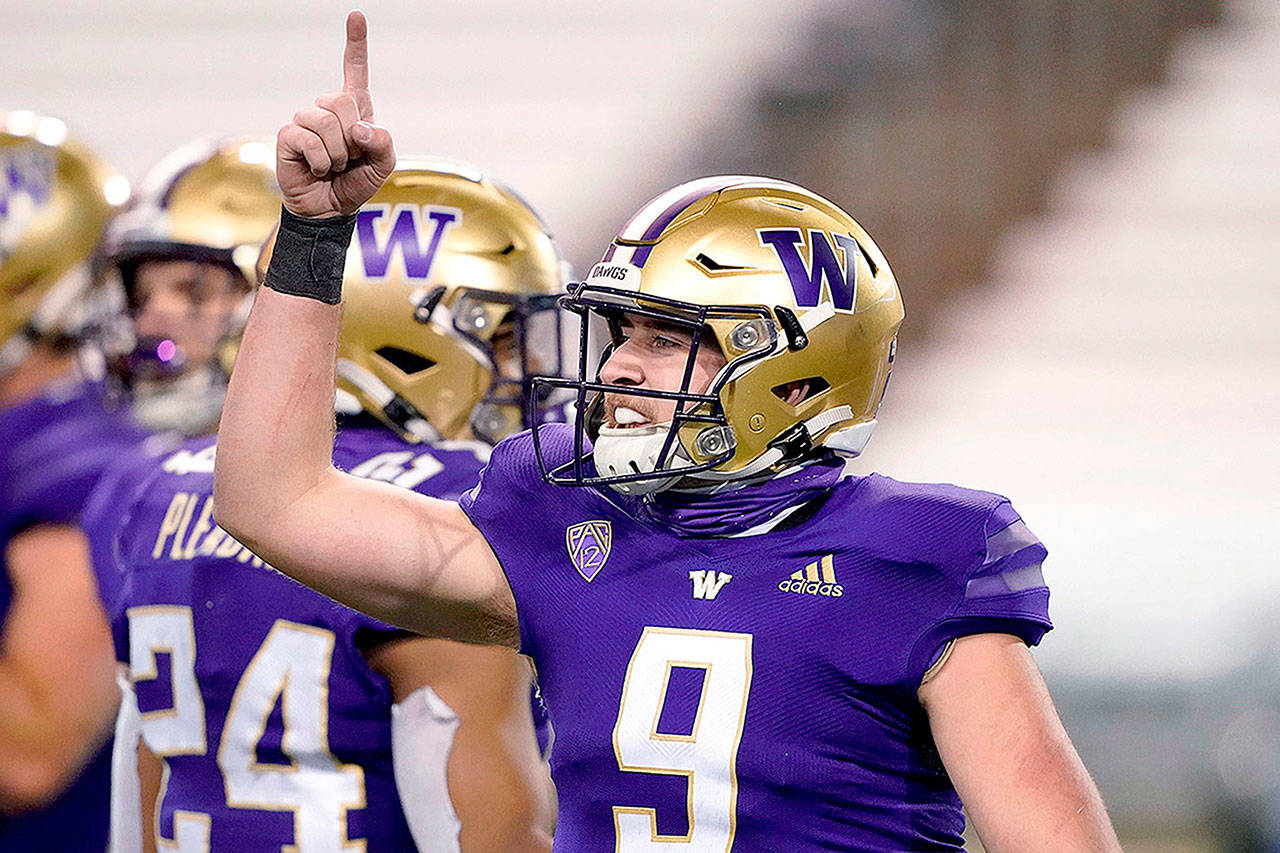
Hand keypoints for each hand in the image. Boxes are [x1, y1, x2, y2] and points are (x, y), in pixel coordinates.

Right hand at [276, 10, 395, 218]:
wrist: (331, 209)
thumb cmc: (355, 183)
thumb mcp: (383, 166)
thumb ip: (383, 144)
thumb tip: (361, 129)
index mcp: (354, 111)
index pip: (355, 72)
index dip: (356, 45)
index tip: (356, 16)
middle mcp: (327, 110)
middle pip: (343, 101)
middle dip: (352, 137)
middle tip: (349, 158)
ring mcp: (305, 121)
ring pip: (325, 121)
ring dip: (337, 153)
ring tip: (333, 166)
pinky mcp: (288, 136)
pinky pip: (307, 139)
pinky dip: (320, 160)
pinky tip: (317, 169)